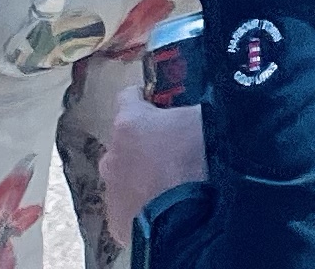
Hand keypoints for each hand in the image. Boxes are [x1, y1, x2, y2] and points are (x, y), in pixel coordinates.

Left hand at [106, 85, 209, 222]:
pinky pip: (130, 203)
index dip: (147, 98)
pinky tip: (166, 204)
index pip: (129, 96)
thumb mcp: (204, 118)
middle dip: (147, 141)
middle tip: (176, 149)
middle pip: (127, 140)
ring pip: (126, 173)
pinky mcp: (115, 219)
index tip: (161, 103)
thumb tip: (196, 104)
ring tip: (173, 182)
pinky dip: (144, 201)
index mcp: (129, 123)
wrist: (185, 218)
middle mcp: (111, 155)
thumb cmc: (195, 161)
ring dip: (144, 173)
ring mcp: (111, 189)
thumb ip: (191, 109)